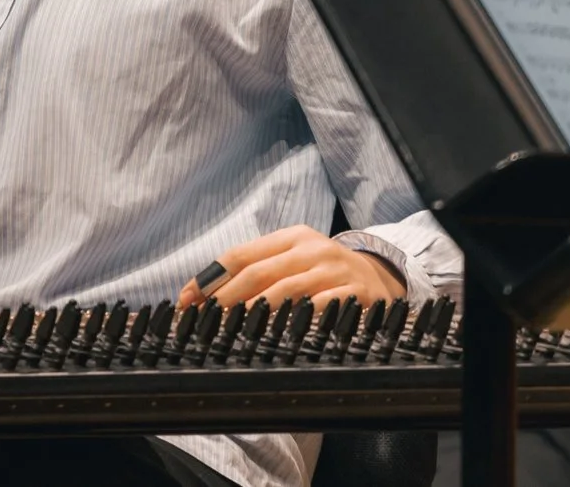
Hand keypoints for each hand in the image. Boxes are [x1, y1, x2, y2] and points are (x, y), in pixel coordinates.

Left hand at [175, 225, 406, 310]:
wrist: (381, 277)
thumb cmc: (325, 270)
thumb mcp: (294, 258)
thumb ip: (258, 269)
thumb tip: (205, 291)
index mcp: (292, 237)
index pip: (241, 255)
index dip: (210, 277)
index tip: (187, 299)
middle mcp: (312, 250)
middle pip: (258, 273)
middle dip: (225, 297)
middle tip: (203, 317)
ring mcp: (334, 271)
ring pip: (285, 292)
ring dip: (254, 312)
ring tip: (230, 328)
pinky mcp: (354, 294)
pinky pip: (318, 309)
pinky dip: (295, 321)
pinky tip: (275, 333)